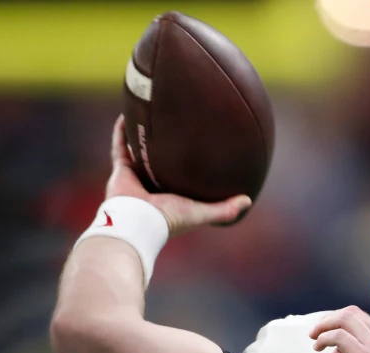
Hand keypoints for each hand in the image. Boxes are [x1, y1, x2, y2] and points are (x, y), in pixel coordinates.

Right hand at [106, 115, 251, 235]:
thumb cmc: (170, 219)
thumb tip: (248, 200)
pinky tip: (128, 114)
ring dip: (142, 136)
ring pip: (139, 151)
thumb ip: (224, 209)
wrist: (138, 221)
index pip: (180, 179)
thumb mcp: (202, 212)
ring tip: (150, 115)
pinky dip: (122, 131)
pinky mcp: (121, 170)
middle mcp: (152, 186)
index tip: (199, 149)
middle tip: (175, 127)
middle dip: (165, 148)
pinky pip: (120, 146)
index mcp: (170, 196)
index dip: (188, 166)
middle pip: (159, 163)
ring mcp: (136, 177)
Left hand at [309, 306, 369, 352]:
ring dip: (325, 326)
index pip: (364, 322)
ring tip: (315, 339)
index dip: (344, 327)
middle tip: (319, 331)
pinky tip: (319, 346)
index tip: (333, 342)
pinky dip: (325, 338)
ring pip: (346, 319)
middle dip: (332, 319)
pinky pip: (339, 336)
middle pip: (354, 314)